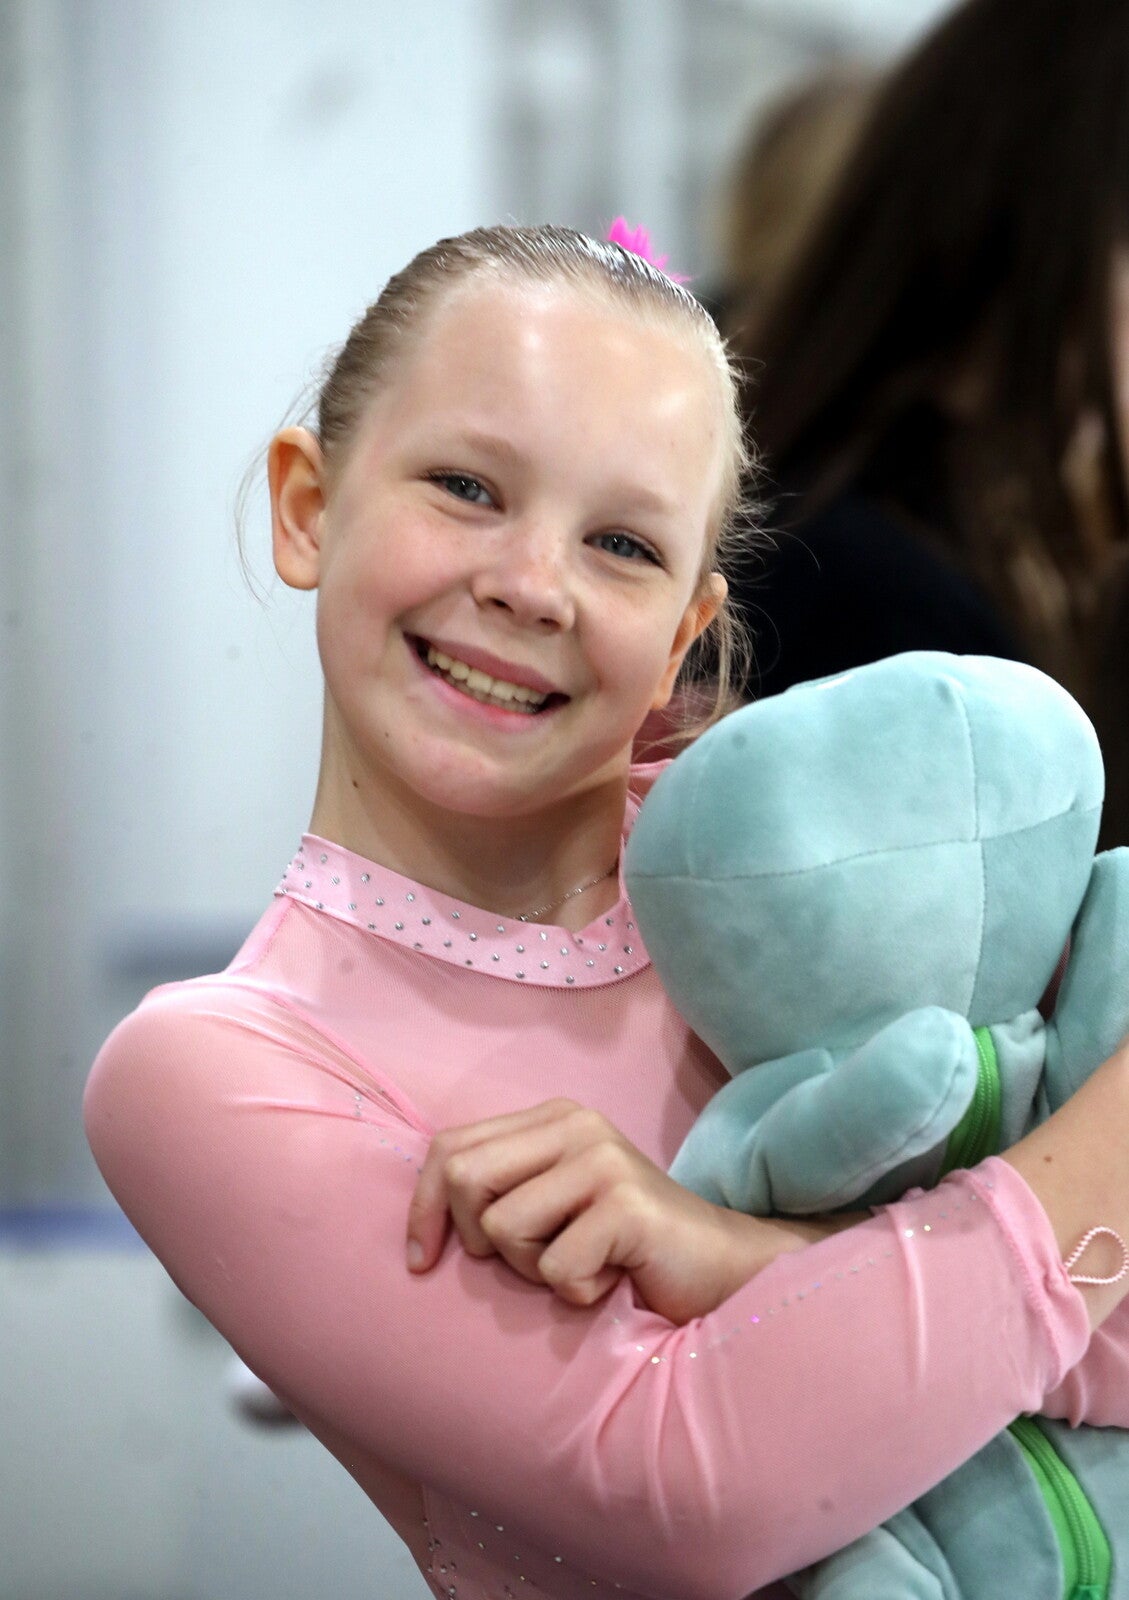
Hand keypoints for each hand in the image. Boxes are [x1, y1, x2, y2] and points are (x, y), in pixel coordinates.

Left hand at [406, 1099, 854, 1323]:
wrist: (721, 1270)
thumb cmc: (625, 1250)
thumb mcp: (554, 1206)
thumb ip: (501, 1188)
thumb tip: (421, 1215)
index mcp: (553, 1117)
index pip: (450, 1147)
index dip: (424, 1208)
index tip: (422, 1261)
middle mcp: (577, 1124)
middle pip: (465, 1178)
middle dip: (476, 1240)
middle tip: (529, 1262)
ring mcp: (604, 1160)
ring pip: (503, 1229)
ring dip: (534, 1270)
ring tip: (581, 1265)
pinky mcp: (627, 1205)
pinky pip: (556, 1268)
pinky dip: (576, 1293)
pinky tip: (612, 1281)